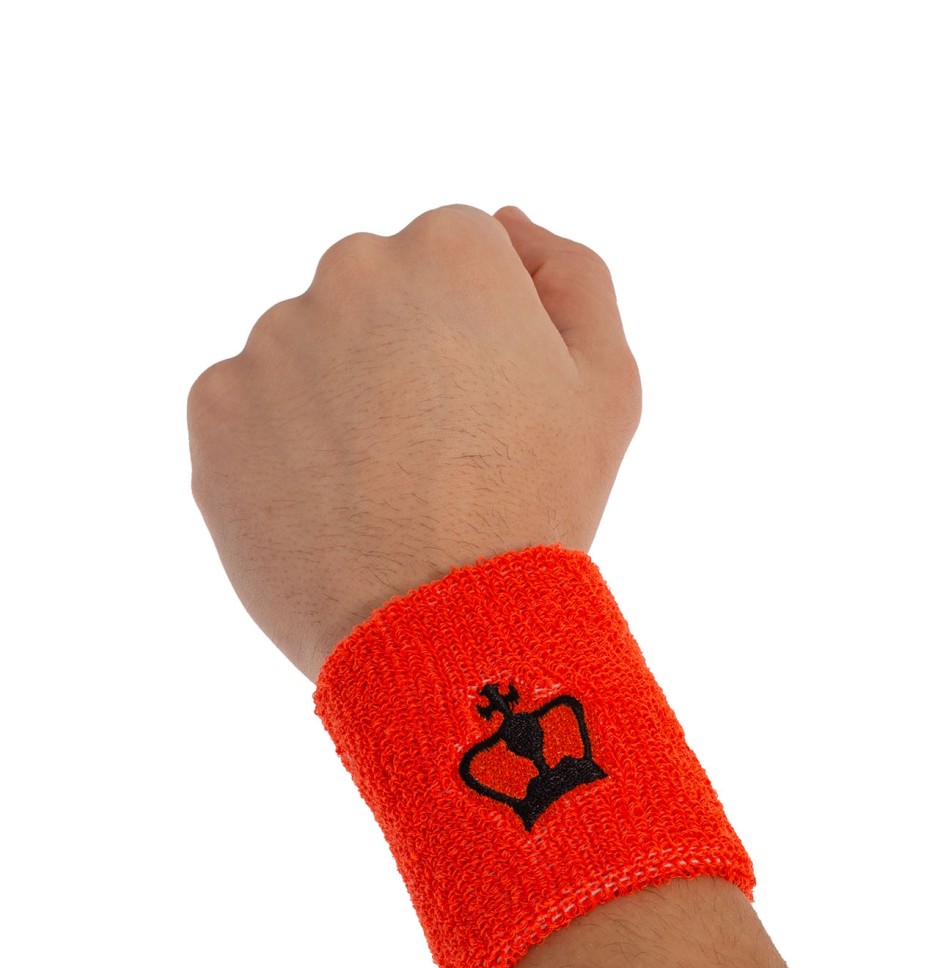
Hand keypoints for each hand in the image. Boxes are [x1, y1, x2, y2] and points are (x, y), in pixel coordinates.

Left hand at [187, 203, 642, 681]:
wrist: (445, 634)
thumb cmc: (538, 511)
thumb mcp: (607, 388)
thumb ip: (572, 277)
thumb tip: (509, 222)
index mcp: (450, 249)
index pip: (455, 261)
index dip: (478, 340)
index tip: (487, 411)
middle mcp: (350, 270)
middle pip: (373, 297)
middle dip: (398, 357)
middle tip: (434, 458)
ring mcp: (271, 339)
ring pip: (307, 355)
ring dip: (336, 403)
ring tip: (378, 494)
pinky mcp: (214, 408)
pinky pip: (250, 412)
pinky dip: (281, 451)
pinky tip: (327, 509)